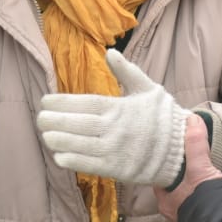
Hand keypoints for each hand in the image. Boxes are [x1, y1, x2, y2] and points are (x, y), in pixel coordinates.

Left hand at [37, 49, 188, 186]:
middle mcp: (116, 129)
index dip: (64, 102)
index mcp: (121, 108)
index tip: (45, 101)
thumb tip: (111, 51)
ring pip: (82, 146)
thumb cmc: (163, 117)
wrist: (183, 149)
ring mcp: (117, 150)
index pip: (87, 103)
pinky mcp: (119, 169)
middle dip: (56, 121)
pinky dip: (75, 162)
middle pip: (80, 124)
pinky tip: (59, 158)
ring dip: (60, 141)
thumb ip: (127, 71)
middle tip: (39, 118)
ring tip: (44, 136)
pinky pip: (92, 165)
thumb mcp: (149, 89)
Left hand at [155, 115, 221, 221]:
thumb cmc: (206, 203)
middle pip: (173, 187)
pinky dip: (203, 194)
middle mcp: (175, 212)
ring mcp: (190, 218)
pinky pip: (200, 204)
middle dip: (179, 174)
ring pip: (186, 196)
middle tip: (185, 157)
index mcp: (166, 202)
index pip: (158, 178)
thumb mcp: (200, 170)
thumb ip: (196, 145)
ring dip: (192, 185)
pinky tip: (211, 186)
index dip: (163, 164)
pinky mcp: (205, 221)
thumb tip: (193, 119)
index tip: (168, 151)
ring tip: (199, 169)